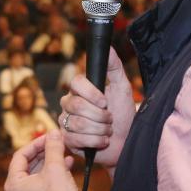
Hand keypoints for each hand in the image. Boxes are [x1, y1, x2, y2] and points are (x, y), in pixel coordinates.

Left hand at [5, 129, 92, 190]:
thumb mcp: (56, 168)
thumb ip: (53, 148)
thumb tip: (53, 132)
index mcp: (14, 184)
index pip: (20, 155)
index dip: (36, 142)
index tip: (51, 135)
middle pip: (29, 162)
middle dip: (45, 150)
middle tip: (58, 140)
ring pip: (39, 171)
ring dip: (52, 159)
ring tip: (65, 149)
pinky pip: (46, 180)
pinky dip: (56, 170)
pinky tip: (70, 163)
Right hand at [59, 47, 134, 167]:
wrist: (125, 143)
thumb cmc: (123, 115)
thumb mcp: (123, 89)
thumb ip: (114, 67)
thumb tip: (107, 47)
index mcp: (80, 90)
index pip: (75, 83)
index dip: (91, 93)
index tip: (105, 101)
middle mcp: (69, 104)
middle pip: (77, 105)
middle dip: (100, 116)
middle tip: (110, 119)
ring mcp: (66, 122)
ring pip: (78, 123)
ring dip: (100, 129)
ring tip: (108, 130)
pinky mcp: (66, 139)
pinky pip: (76, 139)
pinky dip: (96, 141)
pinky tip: (102, 141)